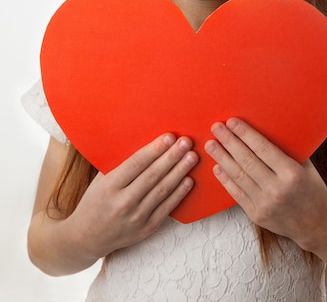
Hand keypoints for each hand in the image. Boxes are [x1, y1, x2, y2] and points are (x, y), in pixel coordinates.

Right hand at [65, 133, 197, 259]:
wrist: (86, 238)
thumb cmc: (94, 201)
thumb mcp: (100, 180)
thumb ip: (120, 164)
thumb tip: (147, 143)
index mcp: (109, 187)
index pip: (136, 164)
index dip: (155, 149)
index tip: (169, 136)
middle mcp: (123, 203)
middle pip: (153, 175)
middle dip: (172, 157)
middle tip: (186, 142)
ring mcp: (136, 218)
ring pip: (163, 190)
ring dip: (180, 171)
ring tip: (192, 157)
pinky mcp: (146, 229)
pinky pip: (167, 208)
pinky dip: (179, 193)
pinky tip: (189, 180)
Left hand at [204, 118, 326, 248]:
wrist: (316, 227)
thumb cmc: (313, 190)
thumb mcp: (306, 167)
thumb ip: (288, 150)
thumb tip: (269, 128)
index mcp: (291, 173)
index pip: (262, 148)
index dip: (245, 134)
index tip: (232, 122)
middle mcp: (277, 189)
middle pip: (246, 160)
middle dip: (229, 142)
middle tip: (216, 127)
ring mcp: (265, 204)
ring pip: (238, 176)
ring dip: (222, 158)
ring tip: (211, 144)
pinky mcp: (257, 215)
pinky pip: (237, 194)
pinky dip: (225, 179)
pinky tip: (217, 167)